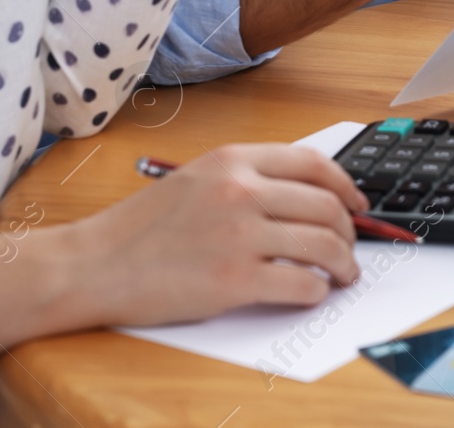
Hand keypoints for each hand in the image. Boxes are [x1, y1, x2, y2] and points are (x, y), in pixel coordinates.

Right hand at [62, 144, 367, 328]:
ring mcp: (239, 235)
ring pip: (323, 245)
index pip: (313, 163)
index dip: (346, 185)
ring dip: (343, 264)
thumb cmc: (142, 228)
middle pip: (325, 206)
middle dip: (349, 231)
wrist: (95, 264)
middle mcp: (240, 191)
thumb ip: (247, 179)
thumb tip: (307, 199)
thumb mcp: (196, 179)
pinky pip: (301, 285)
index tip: (358, 203)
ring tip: (341, 275)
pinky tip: (310, 293)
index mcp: (232, 161)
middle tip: (349, 248)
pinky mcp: (234, 281)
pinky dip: (316, 292)